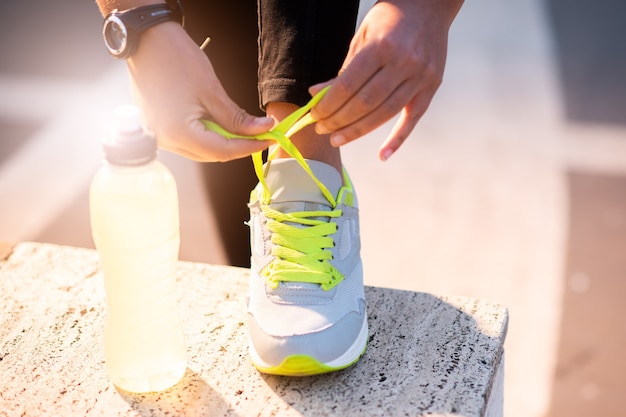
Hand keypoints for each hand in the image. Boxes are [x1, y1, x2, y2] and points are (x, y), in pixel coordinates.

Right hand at [126, 22, 273, 161]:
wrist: (146, 40)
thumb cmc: (177, 59)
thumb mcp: (212, 90)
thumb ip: (237, 118)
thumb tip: (263, 129)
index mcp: (179, 133)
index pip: (223, 151)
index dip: (250, 146)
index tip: (271, 138)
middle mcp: (166, 141)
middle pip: (211, 155)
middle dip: (237, 146)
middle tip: (259, 133)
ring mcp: (159, 137)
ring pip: (200, 151)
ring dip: (222, 142)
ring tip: (241, 127)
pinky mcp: (157, 129)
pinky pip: (187, 141)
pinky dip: (206, 136)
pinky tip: (219, 123)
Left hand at [310, 0, 462, 160]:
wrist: (429, 5)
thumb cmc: (389, 19)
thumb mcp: (362, 36)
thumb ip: (343, 68)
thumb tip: (317, 95)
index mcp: (381, 47)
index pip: (348, 86)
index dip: (328, 105)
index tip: (314, 116)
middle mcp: (403, 63)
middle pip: (365, 103)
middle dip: (339, 121)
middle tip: (322, 131)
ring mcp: (421, 76)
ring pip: (385, 113)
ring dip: (358, 131)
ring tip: (338, 139)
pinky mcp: (431, 86)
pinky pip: (412, 118)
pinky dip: (398, 139)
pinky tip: (382, 155)